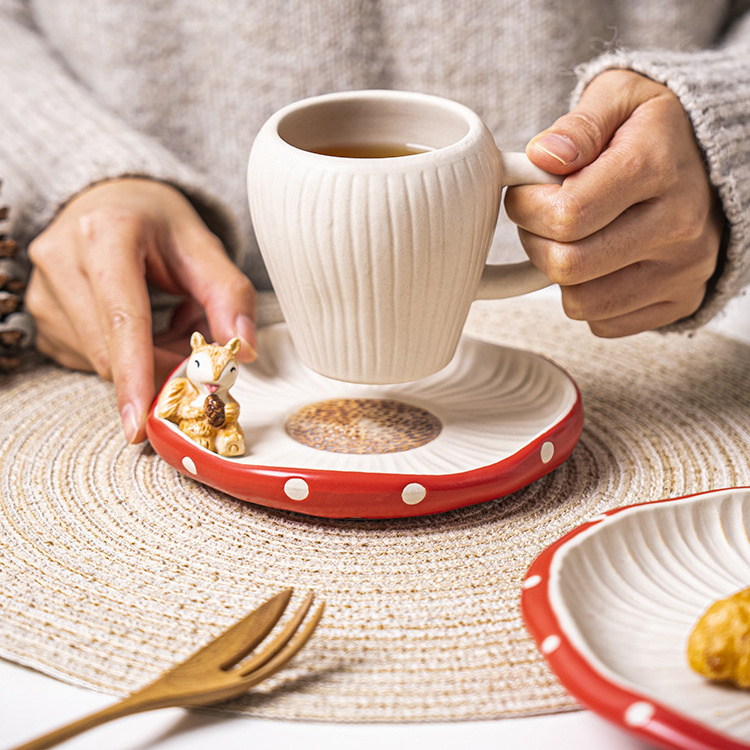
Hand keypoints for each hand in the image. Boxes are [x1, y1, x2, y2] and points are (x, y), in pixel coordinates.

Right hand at [26, 178, 256, 442]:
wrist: (111, 202)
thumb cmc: (158, 222)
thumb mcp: (203, 245)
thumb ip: (230, 296)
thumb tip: (245, 353)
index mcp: (105, 234)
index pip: (122, 317)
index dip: (134, 374)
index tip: (139, 423)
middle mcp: (61, 260)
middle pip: (110, 349)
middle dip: (159, 369)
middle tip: (196, 357)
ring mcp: (43, 291)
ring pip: (100, 361)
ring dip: (145, 361)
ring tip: (171, 324)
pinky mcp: (42, 316)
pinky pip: (89, 359)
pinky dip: (125, 358)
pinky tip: (143, 329)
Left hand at [505, 69, 723, 336]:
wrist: (712, 163)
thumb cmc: (652, 131)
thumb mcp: (617, 98)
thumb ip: (578, 124)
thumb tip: (543, 157)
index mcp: (656, 167)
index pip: (566, 215)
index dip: (526, 207)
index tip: (524, 193)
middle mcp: (678, 224)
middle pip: (568, 264)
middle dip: (535, 242)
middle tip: (541, 219)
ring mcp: (683, 269)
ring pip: (581, 302)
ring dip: (558, 274)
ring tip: (570, 239)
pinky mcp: (681, 301)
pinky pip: (604, 323)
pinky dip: (587, 298)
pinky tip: (598, 263)